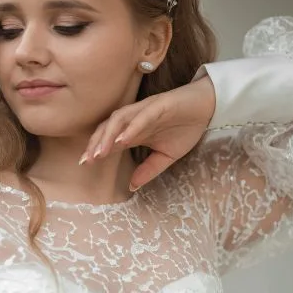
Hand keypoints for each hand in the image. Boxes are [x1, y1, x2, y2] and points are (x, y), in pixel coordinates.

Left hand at [81, 77, 215, 191]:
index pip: (110, 140)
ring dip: (108, 135)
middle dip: (96, 144)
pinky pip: (142, 116)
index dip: (96, 150)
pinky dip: (132, 127)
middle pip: (108, 128)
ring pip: (120, 120)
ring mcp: (145, 110)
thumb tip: (132, 187)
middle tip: (87, 161)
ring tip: (101, 152)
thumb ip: (149, 169)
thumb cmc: (186, 128)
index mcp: (135, 131)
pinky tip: (123, 139)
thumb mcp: (167, 156)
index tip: (85, 165)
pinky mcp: (160, 105)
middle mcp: (135, 119)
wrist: (207, 108)